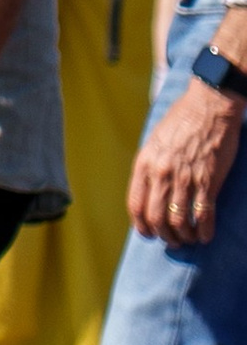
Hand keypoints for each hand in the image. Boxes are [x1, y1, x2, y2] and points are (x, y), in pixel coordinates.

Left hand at [130, 77, 241, 249]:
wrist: (209, 104)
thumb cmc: (181, 120)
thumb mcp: (154, 141)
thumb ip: (149, 166)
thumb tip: (147, 191)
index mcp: (144, 163)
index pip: (135, 205)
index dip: (140, 225)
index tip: (148, 233)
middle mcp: (161, 173)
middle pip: (156, 218)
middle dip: (163, 235)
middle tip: (171, 240)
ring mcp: (185, 178)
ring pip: (178, 220)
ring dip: (183, 236)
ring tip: (188, 239)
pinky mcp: (208, 180)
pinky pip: (203, 214)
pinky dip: (204, 230)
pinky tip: (205, 236)